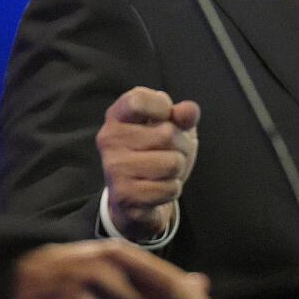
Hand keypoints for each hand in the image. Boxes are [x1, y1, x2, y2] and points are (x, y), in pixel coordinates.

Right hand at [96, 87, 198, 240]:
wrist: (135, 198)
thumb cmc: (155, 154)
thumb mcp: (172, 128)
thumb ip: (182, 116)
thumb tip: (189, 110)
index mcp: (117, 116)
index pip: (138, 100)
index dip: (162, 107)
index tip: (166, 116)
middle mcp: (109, 139)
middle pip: (167, 134)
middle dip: (181, 146)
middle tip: (169, 152)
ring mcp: (114, 168)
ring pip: (172, 163)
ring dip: (177, 170)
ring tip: (163, 171)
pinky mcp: (124, 195)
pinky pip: (169, 188)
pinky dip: (172, 189)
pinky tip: (157, 188)